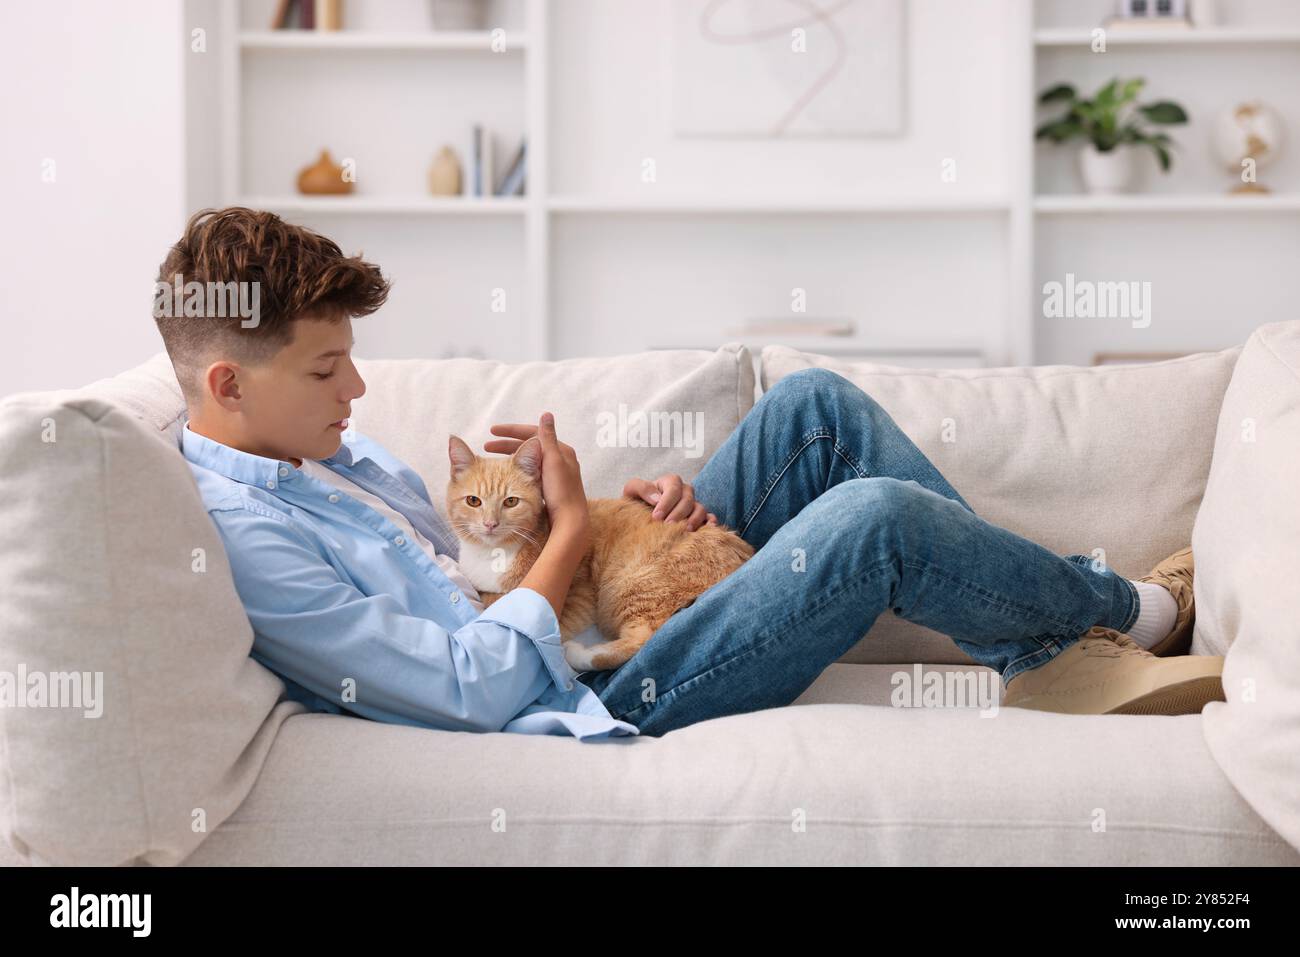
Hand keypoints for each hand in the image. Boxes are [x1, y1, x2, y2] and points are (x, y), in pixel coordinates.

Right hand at [487, 414, 588, 532]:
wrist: (569, 520)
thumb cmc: (561, 492)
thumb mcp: (552, 462)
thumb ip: (548, 438)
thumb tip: (546, 413)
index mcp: (561, 450)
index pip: (533, 433)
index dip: (511, 431)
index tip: (492, 431)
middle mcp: (559, 460)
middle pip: (529, 446)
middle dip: (506, 445)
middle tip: (486, 447)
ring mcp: (554, 473)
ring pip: (527, 459)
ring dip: (509, 456)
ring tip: (491, 459)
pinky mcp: (548, 486)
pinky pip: (528, 471)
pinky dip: (515, 469)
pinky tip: (504, 473)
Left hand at [623, 474, 717, 531]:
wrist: (639, 517)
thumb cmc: (636, 502)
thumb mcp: (631, 491)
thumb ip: (641, 488)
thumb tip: (657, 498)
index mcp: (670, 482)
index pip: (674, 488)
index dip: (666, 502)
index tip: (656, 517)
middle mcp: (684, 492)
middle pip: (688, 499)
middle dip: (678, 513)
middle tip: (667, 526)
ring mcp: (693, 504)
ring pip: (700, 508)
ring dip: (694, 519)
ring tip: (685, 531)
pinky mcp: (699, 517)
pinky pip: (709, 517)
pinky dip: (710, 522)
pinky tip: (707, 529)